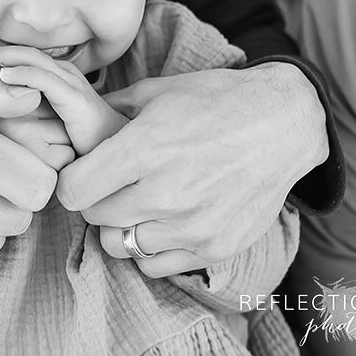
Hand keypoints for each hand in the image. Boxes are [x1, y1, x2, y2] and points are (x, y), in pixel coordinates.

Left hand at [0, 46, 128, 154]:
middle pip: (29, 54)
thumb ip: (35, 115)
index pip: (30, 59)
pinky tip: (4, 76)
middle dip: (0, 53)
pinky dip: (24, 75)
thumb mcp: (52, 126)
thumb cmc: (83, 148)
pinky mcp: (77, 101)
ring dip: (5, 58)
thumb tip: (2, 117)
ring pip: (35, 61)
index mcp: (61, 80)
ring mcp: (73, 87)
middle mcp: (68, 78)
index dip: (4, 56)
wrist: (115, 162)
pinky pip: (46, 81)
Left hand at [56, 62, 326, 276]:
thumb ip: (110, 109)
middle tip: (112, 185)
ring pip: (120, 245)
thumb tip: (72, 116)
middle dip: (96, 200)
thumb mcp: (158, 91)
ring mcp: (191, 225)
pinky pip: (154, 265)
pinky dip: (150, 248)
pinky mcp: (213, 248)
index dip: (71, 180)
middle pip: (95, 217)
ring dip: (122, 226)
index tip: (81, 173)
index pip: (74, 190)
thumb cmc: (217, 101)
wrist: (284, 124)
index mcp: (145, 148)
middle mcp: (165, 192)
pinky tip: (162, 222)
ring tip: (139, 203)